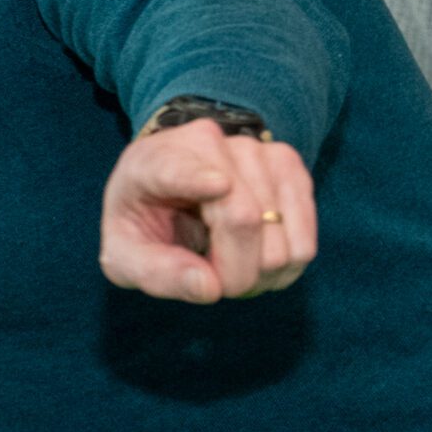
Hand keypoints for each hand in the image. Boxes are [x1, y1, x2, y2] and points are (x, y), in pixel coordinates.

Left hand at [100, 118, 317, 302]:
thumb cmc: (144, 224)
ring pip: (282, 234)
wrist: (168, 188)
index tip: (217, 185)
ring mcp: (253, 148)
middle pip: (244, 219)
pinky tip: (260, 260)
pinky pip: (305, 235)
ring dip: (263, 274)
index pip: (176, 169)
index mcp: (152, 164)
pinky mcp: (286, 163)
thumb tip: (210, 287)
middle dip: (237, 274)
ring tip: (234, 269)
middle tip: (218, 284)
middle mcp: (205, 144)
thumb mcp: (126, 255)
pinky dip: (287, 265)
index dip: (195, 178)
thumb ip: (156, 273)